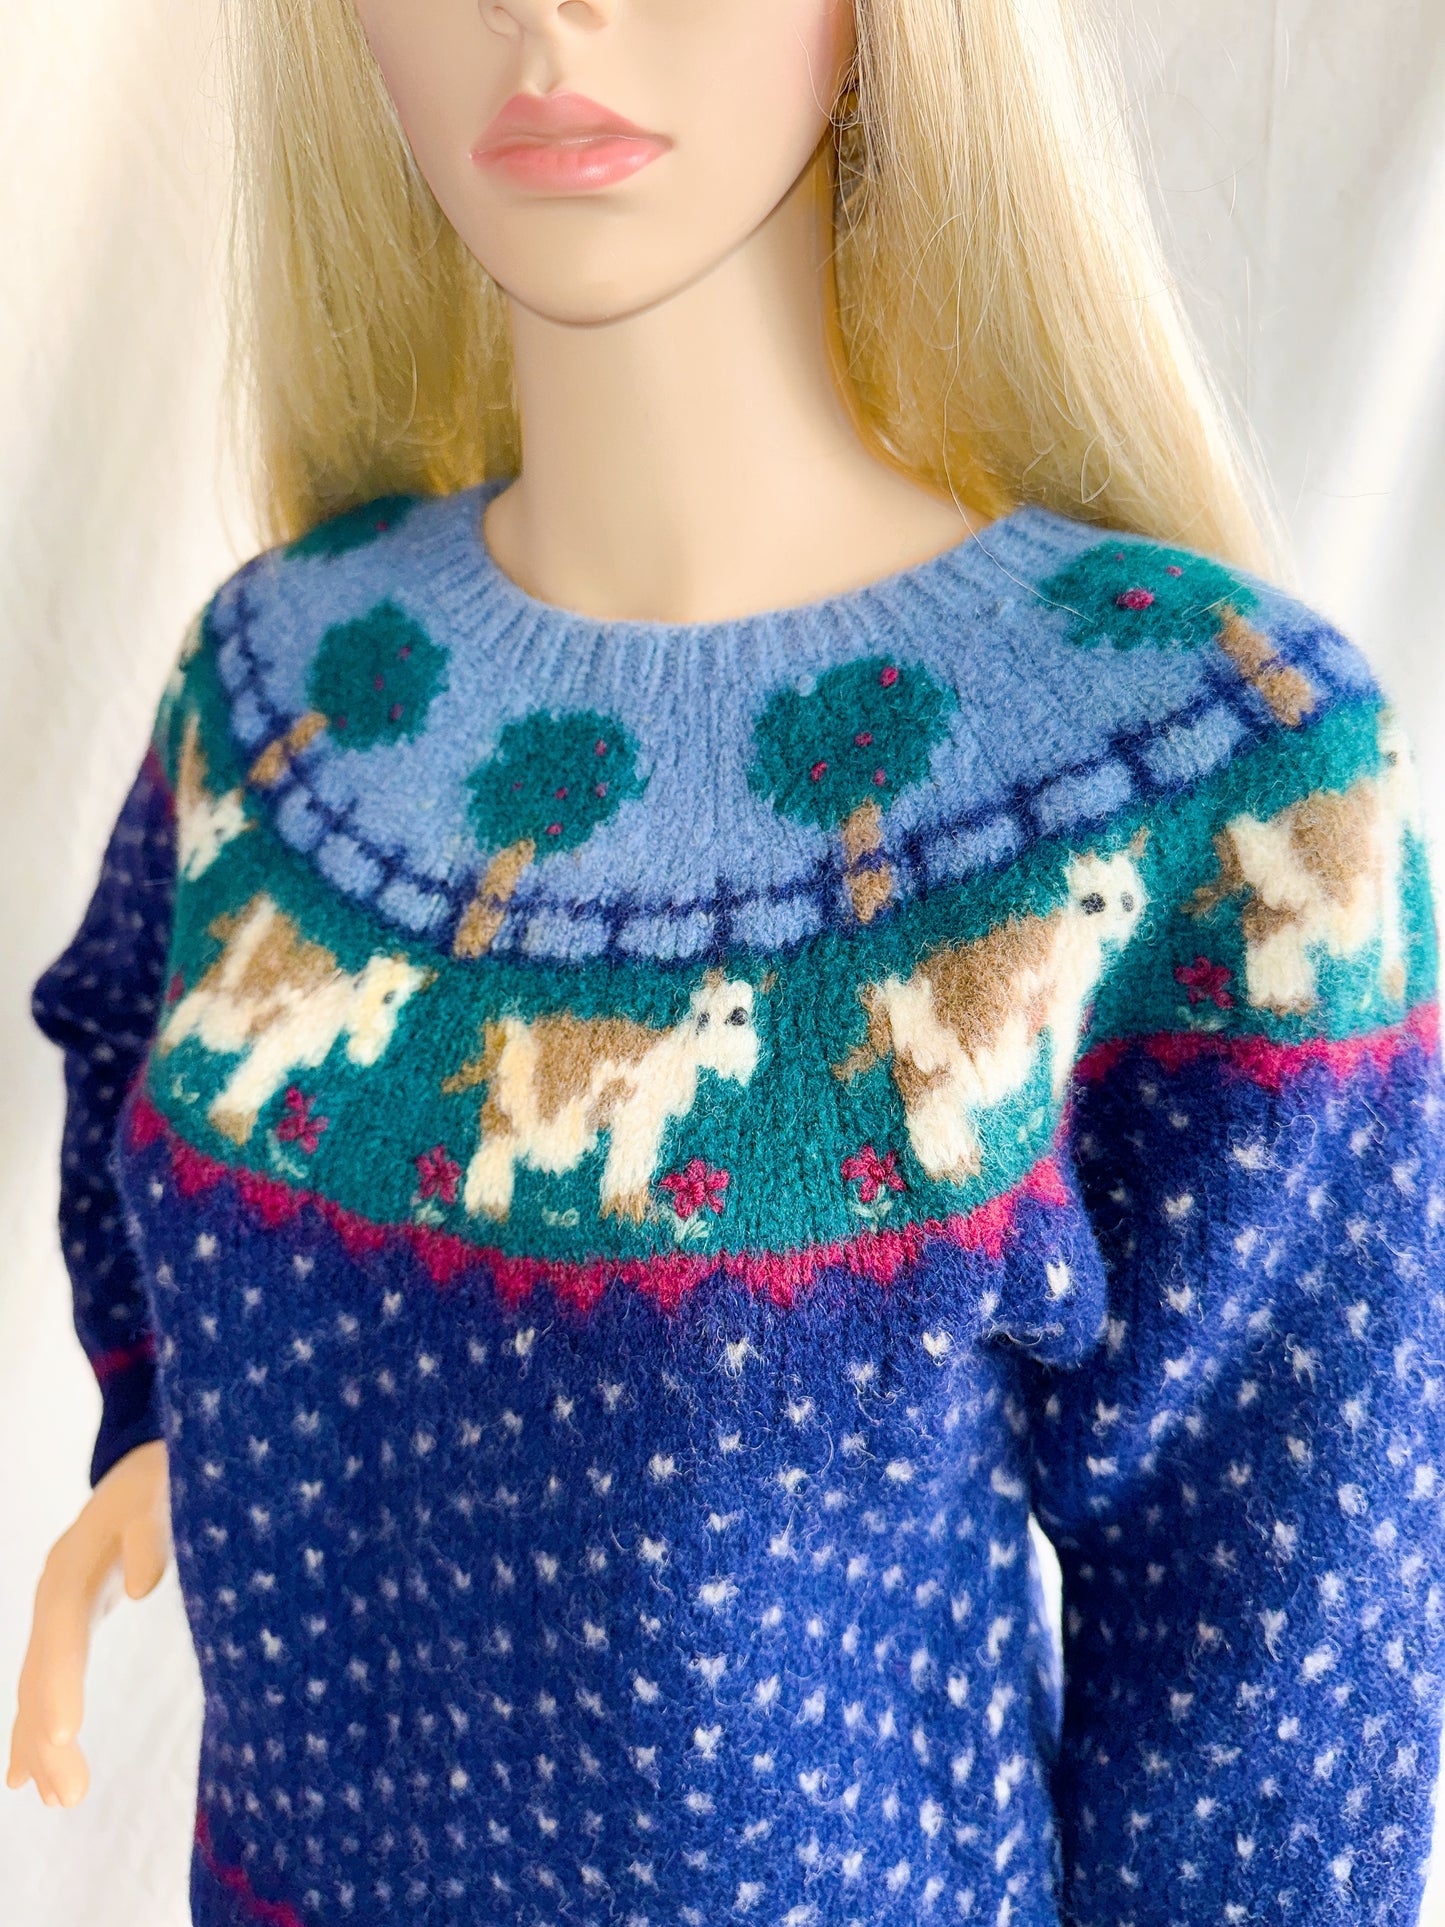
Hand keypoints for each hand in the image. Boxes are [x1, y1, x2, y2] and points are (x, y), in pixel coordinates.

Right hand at [6, 1440, 170, 1806]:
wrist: (143, 1463)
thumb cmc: (156, 1480)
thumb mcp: (158, 1494)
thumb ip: (150, 1533)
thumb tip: (143, 1585)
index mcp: (74, 1565)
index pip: (62, 1633)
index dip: (60, 1685)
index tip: (65, 1736)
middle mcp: (54, 1592)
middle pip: (42, 1671)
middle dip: (47, 1735)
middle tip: (67, 1795)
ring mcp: (56, 1608)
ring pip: (36, 1684)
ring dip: (39, 1743)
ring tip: (56, 1797)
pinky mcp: (69, 1621)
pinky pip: (43, 1681)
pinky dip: (35, 1724)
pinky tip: (27, 1775)